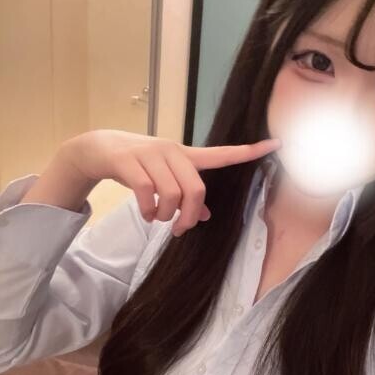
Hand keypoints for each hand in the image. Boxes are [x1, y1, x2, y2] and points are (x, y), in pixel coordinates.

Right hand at [60, 130, 280, 235]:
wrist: (98, 148)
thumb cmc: (139, 166)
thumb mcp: (164, 178)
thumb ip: (186, 195)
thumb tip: (205, 216)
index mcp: (186, 155)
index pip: (222, 154)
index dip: (249, 151)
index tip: (276, 145)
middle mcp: (172, 151)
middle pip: (195, 189)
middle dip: (188, 215)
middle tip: (180, 229)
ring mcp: (150, 155)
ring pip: (171, 194)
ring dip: (165, 215)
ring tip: (157, 217)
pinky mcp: (129, 162)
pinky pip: (147, 193)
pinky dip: (148, 210)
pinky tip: (146, 213)